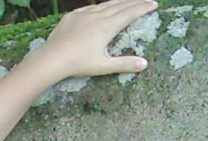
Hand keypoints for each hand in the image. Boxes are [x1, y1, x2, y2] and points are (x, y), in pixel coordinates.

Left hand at [25, 0, 158, 79]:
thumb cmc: (79, 64)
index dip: (143, 8)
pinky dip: (101, 5)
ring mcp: (84, 14)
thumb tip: (145, 64)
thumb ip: (124, 64)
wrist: (52, 57)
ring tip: (128, 1)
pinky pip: (91, 7)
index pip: (130, 13)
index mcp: (107, 27)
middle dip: (135, 2)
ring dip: (119, 1)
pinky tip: (102, 7)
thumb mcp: (104, 66)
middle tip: (146, 0)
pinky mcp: (73, 15)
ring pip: (105, 4)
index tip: (154, 4)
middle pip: (120, 5)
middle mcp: (97, 16)